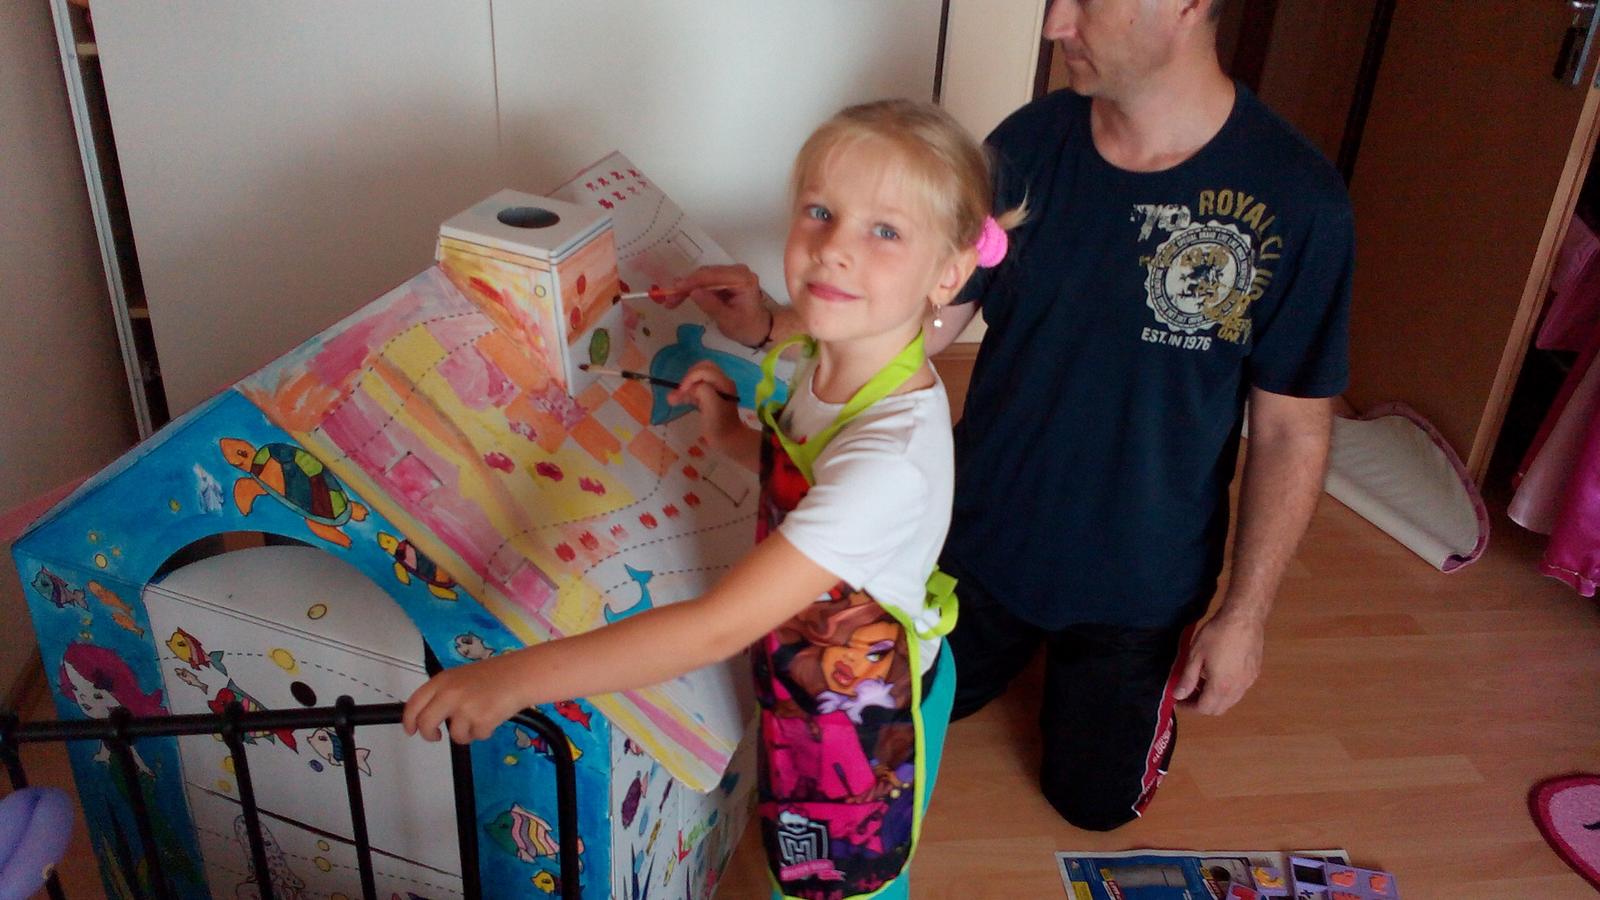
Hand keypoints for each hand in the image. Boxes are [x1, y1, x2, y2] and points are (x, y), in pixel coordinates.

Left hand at [403, 653, 529, 743]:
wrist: (520, 675)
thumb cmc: (494, 675)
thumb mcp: (462, 677)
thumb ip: (444, 693)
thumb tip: (430, 715)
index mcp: (442, 681)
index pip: (414, 703)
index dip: (409, 720)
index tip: (410, 729)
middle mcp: (450, 694)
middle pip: (426, 723)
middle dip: (429, 734)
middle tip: (436, 736)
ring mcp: (465, 708)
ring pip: (454, 734)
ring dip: (466, 732)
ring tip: (480, 717)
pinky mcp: (481, 721)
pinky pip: (476, 736)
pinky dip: (484, 732)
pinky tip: (493, 717)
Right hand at [665, 265, 769, 347]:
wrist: (759, 329)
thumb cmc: (747, 327)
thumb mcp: (728, 321)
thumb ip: (711, 305)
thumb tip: (693, 292)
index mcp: (742, 279)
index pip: (713, 275)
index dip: (692, 281)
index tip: (674, 290)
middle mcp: (738, 271)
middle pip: (706, 273)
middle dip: (686, 285)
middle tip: (669, 300)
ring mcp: (732, 273)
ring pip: (703, 276)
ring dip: (687, 287)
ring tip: (672, 301)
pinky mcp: (725, 279)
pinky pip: (706, 280)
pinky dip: (693, 288)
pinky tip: (681, 297)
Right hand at [668, 361, 744, 450]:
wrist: (728, 441)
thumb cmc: (720, 424)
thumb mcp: (712, 405)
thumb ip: (702, 390)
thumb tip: (691, 388)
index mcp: (724, 383)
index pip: (704, 370)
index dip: (691, 378)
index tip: (682, 391)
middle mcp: (721, 383)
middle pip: (701, 370)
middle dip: (688, 379)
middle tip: (680, 390)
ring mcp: (715, 391)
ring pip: (696, 381)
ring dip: (684, 388)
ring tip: (671, 399)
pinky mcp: (709, 399)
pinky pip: (696, 391)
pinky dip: (686, 394)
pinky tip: (676, 400)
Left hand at [1172, 610, 1263, 715]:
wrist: (1244, 618)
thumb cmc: (1217, 635)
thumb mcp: (1195, 655)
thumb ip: (1187, 679)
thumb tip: (1178, 695)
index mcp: (1221, 686)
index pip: (1204, 708)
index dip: (1189, 707)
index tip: (1178, 700)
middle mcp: (1238, 689)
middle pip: (1219, 709)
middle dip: (1202, 705)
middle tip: (1188, 694)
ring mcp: (1249, 682)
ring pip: (1230, 701)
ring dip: (1214, 698)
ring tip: (1201, 682)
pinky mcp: (1255, 673)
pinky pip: (1239, 690)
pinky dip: (1226, 690)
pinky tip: (1218, 674)